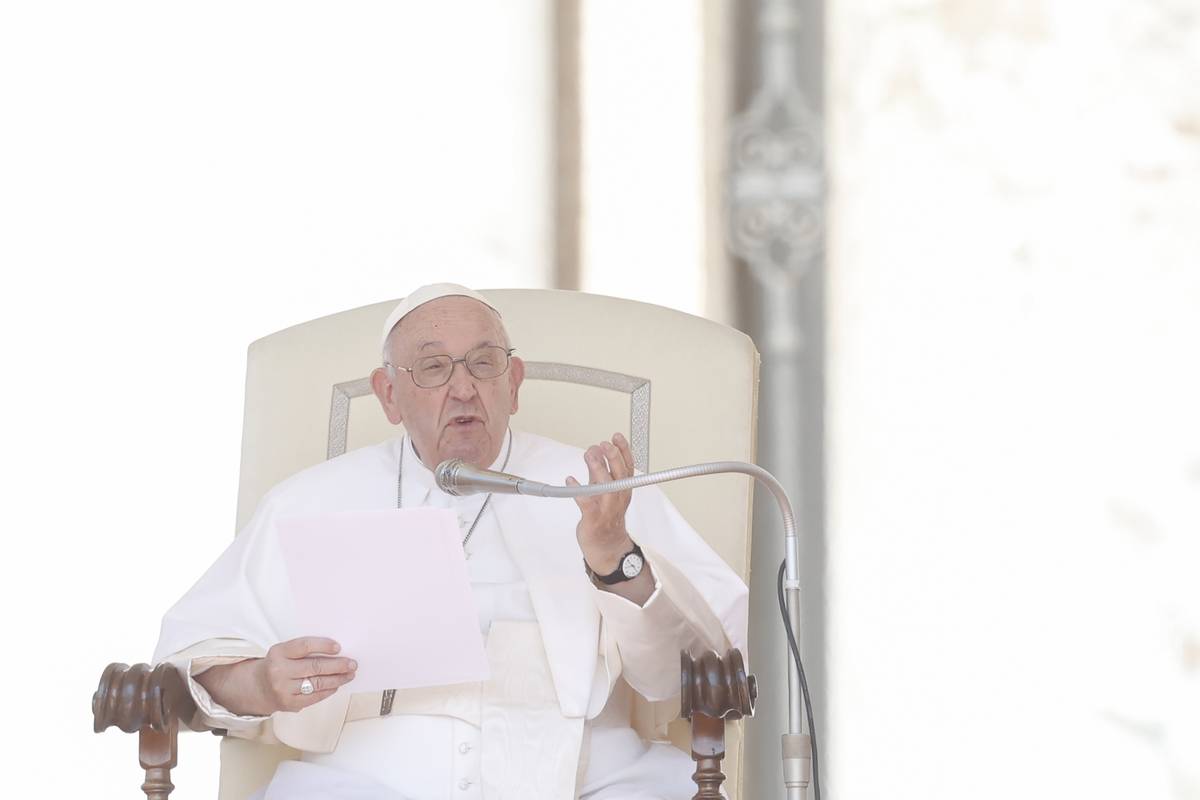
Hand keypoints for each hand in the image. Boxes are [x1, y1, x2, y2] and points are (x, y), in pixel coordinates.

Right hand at [251, 636, 356, 713]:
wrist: (257, 687)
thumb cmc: (278, 665)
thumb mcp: (284, 652)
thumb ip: (304, 650)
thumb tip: (336, 651)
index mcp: (279, 652)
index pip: (304, 646)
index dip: (323, 646)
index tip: (338, 647)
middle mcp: (279, 670)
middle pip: (314, 666)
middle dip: (337, 665)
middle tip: (352, 663)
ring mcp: (283, 689)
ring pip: (317, 683)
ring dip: (337, 679)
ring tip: (349, 674)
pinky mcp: (289, 703)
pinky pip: (314, 697)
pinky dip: (328, 691)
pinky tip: (336, 685)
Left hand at [567, 432, 635, 573]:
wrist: (607, 545)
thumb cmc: (606, 517)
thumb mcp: (606, 490)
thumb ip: (599, 470)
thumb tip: (595, 450)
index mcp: (623, 489)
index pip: (628, 466)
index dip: (623, 450)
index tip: (616, 437)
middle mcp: (618, 497)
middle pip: (620, 473)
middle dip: (612, 456)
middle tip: (603, 444)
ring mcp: (607, 508)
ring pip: (607, 486)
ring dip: (598, 469)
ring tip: (590, 455)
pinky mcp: (593, 518)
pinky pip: (586, 503)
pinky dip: (578, 490)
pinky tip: (570, 480)